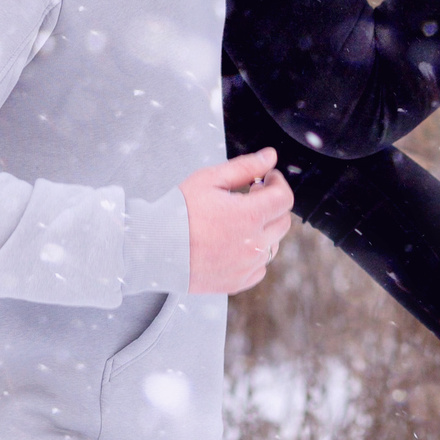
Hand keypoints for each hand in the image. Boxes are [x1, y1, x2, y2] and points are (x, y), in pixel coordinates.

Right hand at [181, 148, 293, 294]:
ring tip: (236, 222)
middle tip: (250, 196)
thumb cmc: (178, 212)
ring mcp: (247, 266)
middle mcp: (254, 244)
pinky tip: (232, 244)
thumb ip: (245, 167)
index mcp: (250, 216)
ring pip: (273, 245)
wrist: (154, 248)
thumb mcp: (209, 179)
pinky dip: (252, 255)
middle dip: (272, 205)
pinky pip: (259, 267)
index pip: (285, 198)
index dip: (278, 183)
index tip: (266, 178)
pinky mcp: (238, 282)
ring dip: (263, 230)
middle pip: (283, 222)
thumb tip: (270, 157)